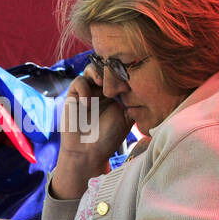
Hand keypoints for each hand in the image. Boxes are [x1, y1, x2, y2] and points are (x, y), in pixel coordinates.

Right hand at [51, 67, 129, 197]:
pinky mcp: (73, 96)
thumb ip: (134, 103)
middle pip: (105, 66)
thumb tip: (145, 89)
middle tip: (116, 77)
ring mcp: (87, 92)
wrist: (87, 153)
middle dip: (110, 68)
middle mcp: (101, 89)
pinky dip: (84, 88)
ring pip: (91, 69)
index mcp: (115, 93)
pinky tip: (88, 103)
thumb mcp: (127, 119)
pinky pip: (78, 82)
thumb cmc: (108, 138)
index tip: (130, 78)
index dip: (124, 71)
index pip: (119, 73)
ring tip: (101, 82)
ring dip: (97, 71)